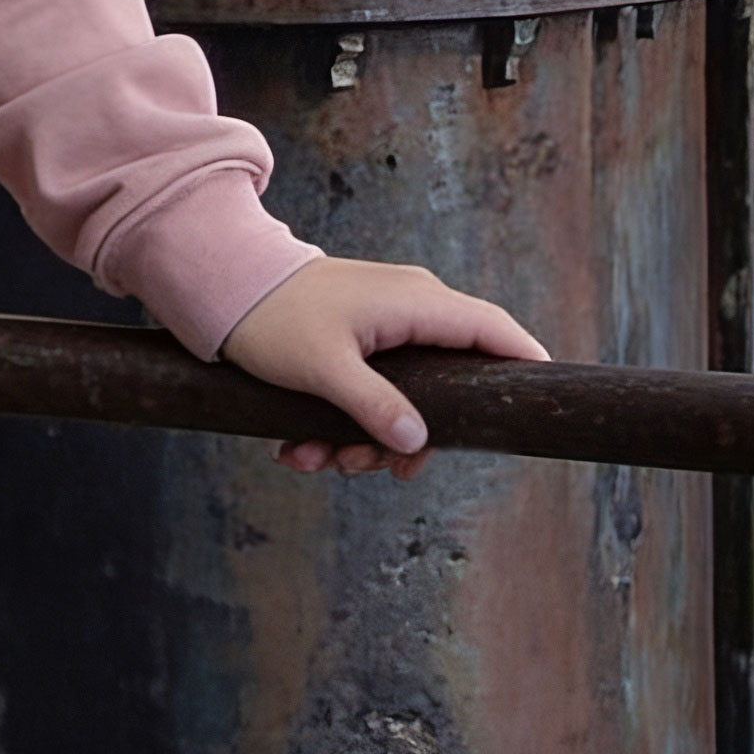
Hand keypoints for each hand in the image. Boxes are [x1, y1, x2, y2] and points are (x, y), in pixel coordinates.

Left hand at [219, 253, 550, 474]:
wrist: (219, 286)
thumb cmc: (271, 315)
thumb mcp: (323, 366)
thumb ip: (374, 404)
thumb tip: (417, 443)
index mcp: (416, 303)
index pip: (497, 333)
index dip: (526, 370)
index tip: (533, 417)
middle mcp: (411, 310)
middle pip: (452, 390)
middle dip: (413, 440)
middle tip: (377, 467)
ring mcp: (386, 326)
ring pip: (408, 402)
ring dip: (367, 441)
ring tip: (320, 459)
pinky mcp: (360, 341)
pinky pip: (372, 394)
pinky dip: (342, 426)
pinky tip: (300, 450)